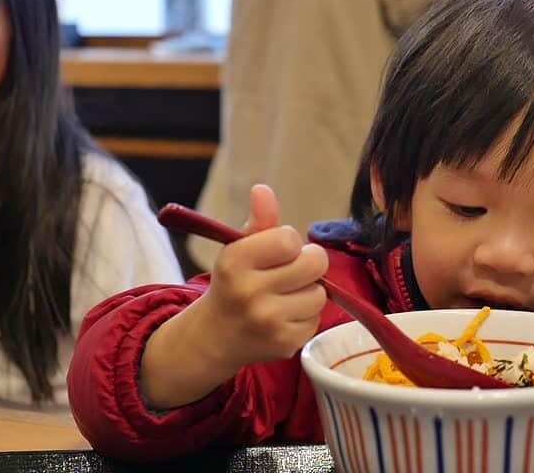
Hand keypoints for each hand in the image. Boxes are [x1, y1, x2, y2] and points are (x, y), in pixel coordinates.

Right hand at [200, 184, 328, 367]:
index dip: (289, 243)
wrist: (214, 337)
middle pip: (314, 264)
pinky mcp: (285, 344)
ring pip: (319, 294)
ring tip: (285, 296)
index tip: (277, 253)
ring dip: (308, 292)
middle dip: (307, 264)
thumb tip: (263, 190)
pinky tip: (284, 316)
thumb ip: (259, 221)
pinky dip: (305, 316)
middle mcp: (249, 292)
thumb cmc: (233, 284)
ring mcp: (268, 321)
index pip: (290, 239)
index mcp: (235, 261)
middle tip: (291, 271)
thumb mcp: (239, 249)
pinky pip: (317, 319)